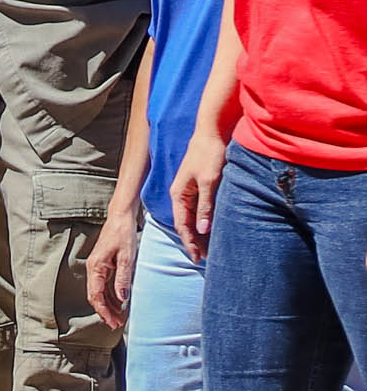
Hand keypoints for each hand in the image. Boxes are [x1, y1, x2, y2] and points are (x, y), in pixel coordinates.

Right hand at [86, 204, 140, 329]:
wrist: (120, 217)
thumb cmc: (123, 234)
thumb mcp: (127, 257)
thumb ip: (124, 278)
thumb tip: (122, 298)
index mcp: (96, 267)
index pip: (96, 295)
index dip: (104, 311)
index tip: (113, 322)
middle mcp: (93, 269)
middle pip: (95, 296)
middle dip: (105, 312)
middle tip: (116, 324)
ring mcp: (97, 267)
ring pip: (99, 292)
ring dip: (108, 305)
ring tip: (119, 317)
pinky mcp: (103, 265)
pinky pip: (103, 285)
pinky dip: (110, 296)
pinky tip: (119, 303)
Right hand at [172, 126, 227, 262]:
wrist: (212, 132)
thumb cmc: (209, 154)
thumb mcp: (209, 181)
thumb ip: (205, 206)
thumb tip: (203, 230)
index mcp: (179, 194)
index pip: (182, 225)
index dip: (190, 242)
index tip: (197, 257)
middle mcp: (181, 195)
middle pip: (186, 224)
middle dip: (194, 241)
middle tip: (203, 259)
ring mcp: (190, 191)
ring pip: (193, 218)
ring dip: (199, 233)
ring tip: (208, 248)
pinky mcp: (200, 186)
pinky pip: (200, 209)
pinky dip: (205, 221)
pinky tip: (212, 228)